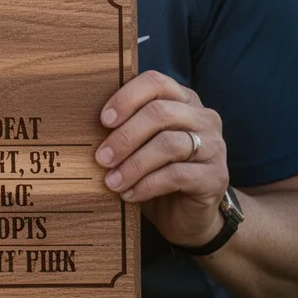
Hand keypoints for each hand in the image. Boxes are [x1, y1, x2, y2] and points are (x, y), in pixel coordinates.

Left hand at [97, 70, 228, 246]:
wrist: (188, 214)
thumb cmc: (156, 171)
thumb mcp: (139, 145)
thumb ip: (124, 127)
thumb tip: (81, 124)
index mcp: (182, 100)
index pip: (156, 82)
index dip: (127, 97)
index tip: (103, 120)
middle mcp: (203, 117)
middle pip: (160, 113)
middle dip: (125, 136)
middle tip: (101, 158)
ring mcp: (214, 146)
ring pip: (168, 144)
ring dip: (133, 164)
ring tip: (111, 181)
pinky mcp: (216, 176)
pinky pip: (177, 175)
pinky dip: (147, 185)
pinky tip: (129, 194)